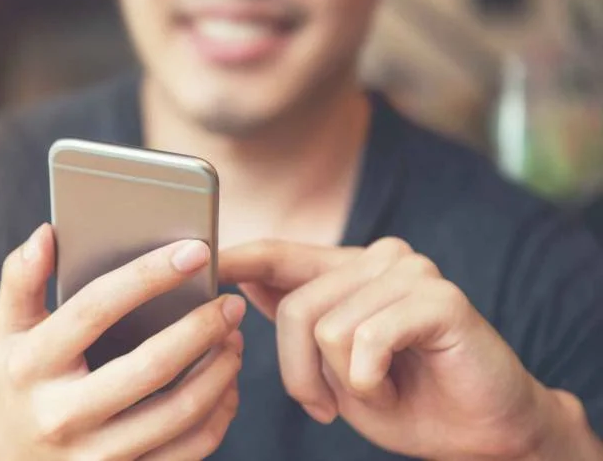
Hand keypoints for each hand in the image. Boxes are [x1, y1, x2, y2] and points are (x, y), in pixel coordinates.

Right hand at [0, 224, 246, 460]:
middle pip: (149, 367)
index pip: (94, 310)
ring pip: (178, 413)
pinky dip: (218, 414)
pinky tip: (226, 384)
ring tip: (233, 339)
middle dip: (200, 329)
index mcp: (30, 366)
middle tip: (230, 304)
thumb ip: (21, 279)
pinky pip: (188, 451)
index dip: (147, 276)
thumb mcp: (6, 332)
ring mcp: (95, 455)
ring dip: (218, 372)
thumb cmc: (16, 382)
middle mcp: (61, 415)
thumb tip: (46, 233)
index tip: (195, 251)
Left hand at [220, 237, 567, 459]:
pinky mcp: (439, 298)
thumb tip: (242, 279)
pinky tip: (394, 387)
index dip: (238, 258)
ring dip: (345, 383)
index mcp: (347, 271)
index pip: (279, 254)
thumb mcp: (330, 366)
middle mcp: (378, 259)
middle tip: (330, 406)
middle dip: (301, 373)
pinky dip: (370, 382)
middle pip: (294, 308)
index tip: (203, 260)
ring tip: (379, 390)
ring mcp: (412, 273)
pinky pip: (367, 341)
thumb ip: (295, 320)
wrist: (483, 433)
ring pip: (327, 329)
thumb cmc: (405, 400)